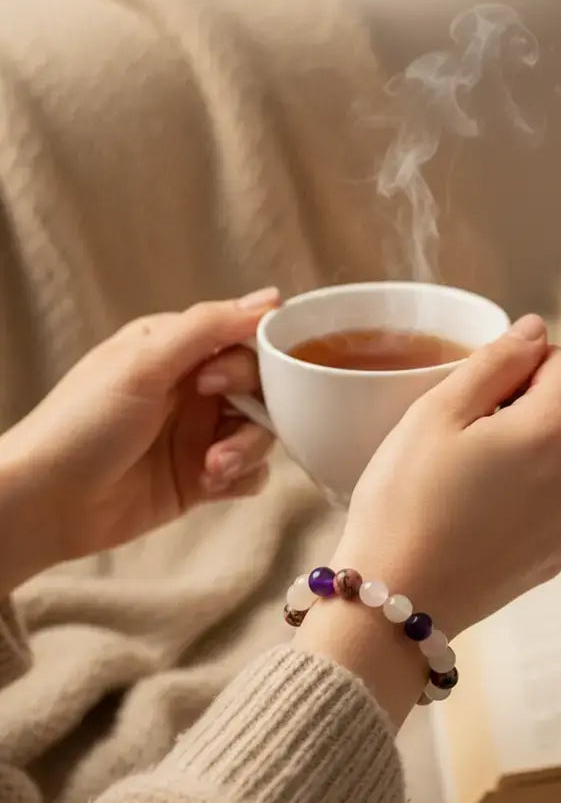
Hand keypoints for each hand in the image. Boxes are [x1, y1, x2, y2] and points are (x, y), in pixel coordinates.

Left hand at [0, 288, 279, 587]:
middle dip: (254, 414)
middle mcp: (195, 389)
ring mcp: (200, 434)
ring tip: (213, 468)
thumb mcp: (143, 363)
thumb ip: (209, 327)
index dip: (249, 364)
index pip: (245, 341)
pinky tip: (213, 484)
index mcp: (178, 350)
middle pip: (262, 389)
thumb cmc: (82, 424)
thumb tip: (272, 297)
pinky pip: (251, 472)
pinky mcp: (204, 477)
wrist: (46, 504)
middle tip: (221, 436)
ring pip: (261, 432)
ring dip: (247, 450)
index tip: (218, 386)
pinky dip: (243, 478)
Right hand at [295, 315, 560, 723]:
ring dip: (526, 451)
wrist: (396, 601)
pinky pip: (553, 500)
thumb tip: (536, 329)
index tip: (478, 391)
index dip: (522, 364)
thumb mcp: (437, 412)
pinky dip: (526, 493)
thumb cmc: (405, 501)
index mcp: (557, 431)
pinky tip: (477, 513)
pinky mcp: (560, 555)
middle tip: (461, 437)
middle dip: (523, 408)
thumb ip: (496, 360)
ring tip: (466, 479)